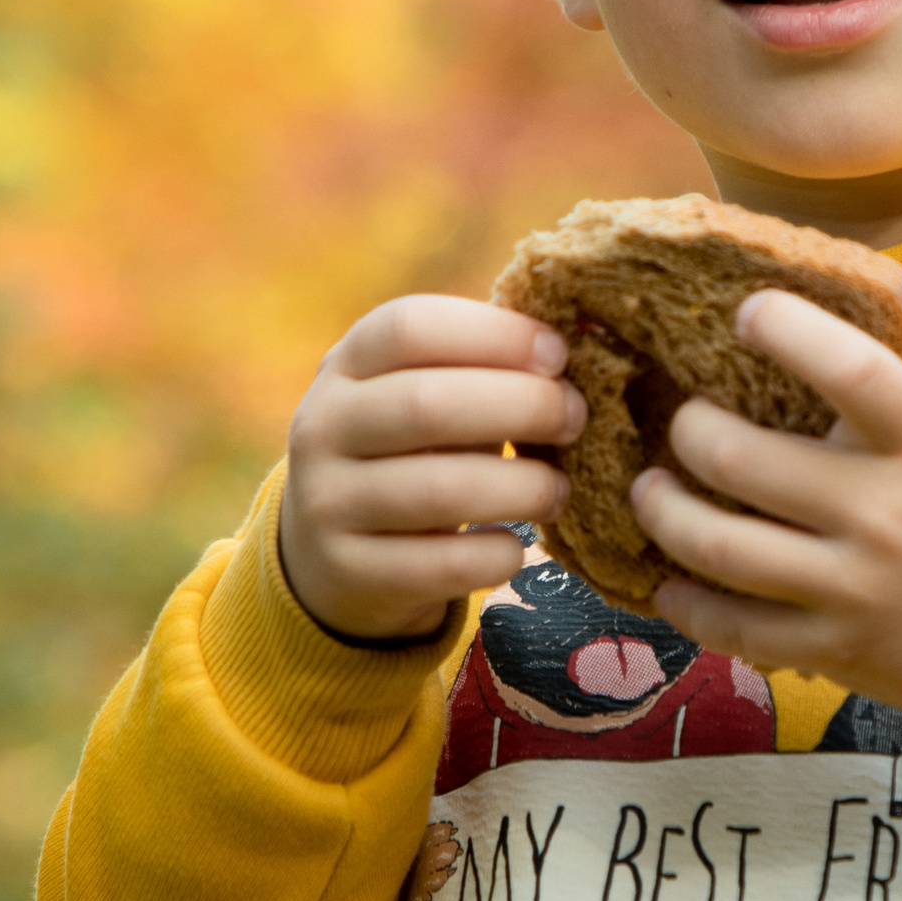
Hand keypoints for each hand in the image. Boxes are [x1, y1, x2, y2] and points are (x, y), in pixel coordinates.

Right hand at [280, 297, 584, 644]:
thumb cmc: (409, 450)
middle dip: (523, 407)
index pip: (410, 327)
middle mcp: (322, 427)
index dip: (495, 335)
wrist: (329, 552)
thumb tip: (579, 350)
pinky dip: (495, 555)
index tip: (558, 356)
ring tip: (557, 491)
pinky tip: (514, 546)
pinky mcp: (349, 572)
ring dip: (522, 488)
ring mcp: (327, 503)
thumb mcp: (421, 393)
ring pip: (439, 491)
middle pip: (427, 403)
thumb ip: (481, 367)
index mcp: (346, 364)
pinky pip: (440, 565)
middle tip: (576, 420)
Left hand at [635, 288, 901, 721]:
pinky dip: (687, 604)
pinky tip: (672, 586)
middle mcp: (883, 515)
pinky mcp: (836, 649)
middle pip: (741, 459)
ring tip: (651, 493)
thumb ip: (872, 417)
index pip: (854, 373)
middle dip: (688, 432)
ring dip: (664, 512)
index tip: (748, 311)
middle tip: (682, 424)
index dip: (792, 332)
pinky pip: (736, 626)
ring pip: (719, 545)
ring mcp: (855, 587)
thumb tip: (774, 359)